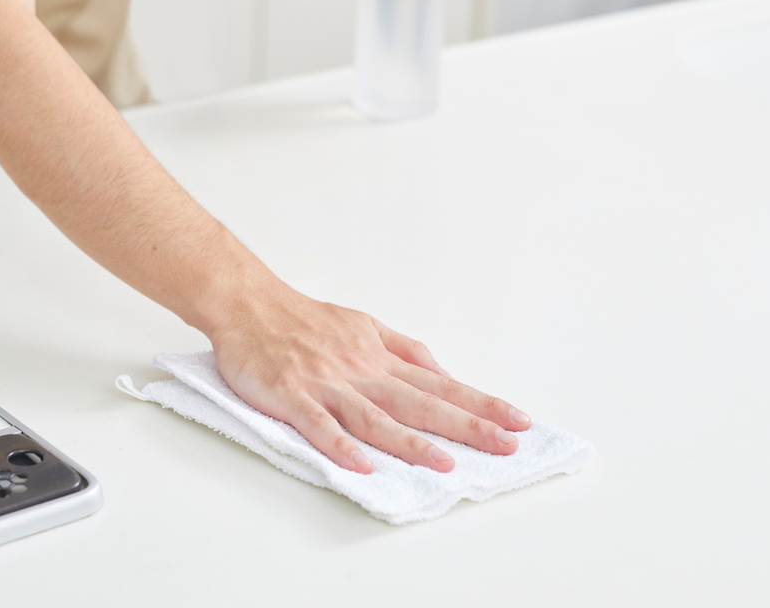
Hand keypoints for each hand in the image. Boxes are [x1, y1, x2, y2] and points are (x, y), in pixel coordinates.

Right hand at [207, 281, 529, 472]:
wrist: (250, 304)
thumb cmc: (305, 319)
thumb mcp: (366, 324)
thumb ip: (406, 351)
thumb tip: (445, 375)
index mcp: (380, 358)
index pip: (441, 386)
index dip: (481, 405)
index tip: (518, 422)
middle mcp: (361, 371)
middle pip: (420, 402)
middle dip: (466, 425)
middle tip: (505, 445)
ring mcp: (327, 384)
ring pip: (375, 416)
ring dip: (410, 442)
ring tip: (445, 464)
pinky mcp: (292, 395)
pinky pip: (318, 424)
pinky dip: (339, 445)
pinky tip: (360, 465)